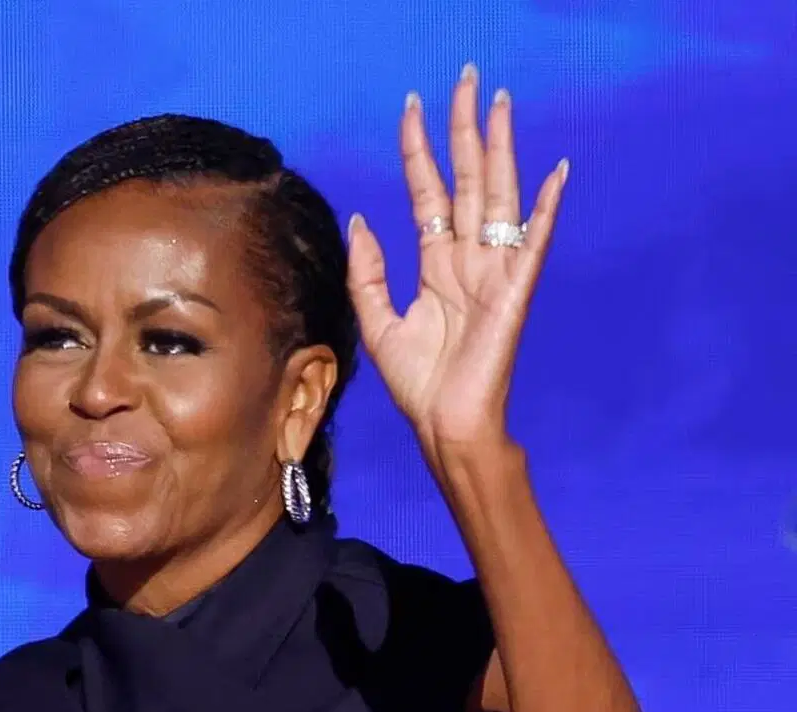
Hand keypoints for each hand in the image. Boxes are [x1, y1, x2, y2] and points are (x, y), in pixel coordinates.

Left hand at [346, 64, 569, 458]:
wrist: (444, 424)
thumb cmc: (418, 382)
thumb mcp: (377, 320)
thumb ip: (367, 271)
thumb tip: (362, 219)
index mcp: (436, 263)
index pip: (428, 191)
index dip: (420, 150)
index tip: (413, 108)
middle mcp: (468, 258)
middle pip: (468, 180)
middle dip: (465, 130)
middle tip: (465, 80)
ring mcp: (494, 272)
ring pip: (498, 197)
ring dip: (500, 150)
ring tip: (500, 105)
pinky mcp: (514, 293)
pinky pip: (532, 243)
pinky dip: (545, 209)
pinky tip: (555, 173)